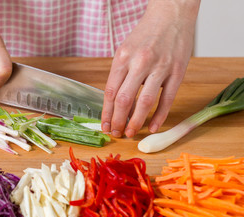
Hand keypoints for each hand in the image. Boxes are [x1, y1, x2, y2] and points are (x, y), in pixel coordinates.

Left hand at [101, 0, 200, 137]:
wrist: (171, 15)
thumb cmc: (145, 35)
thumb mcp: (125, 50)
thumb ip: (120, 75)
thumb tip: (115, 103)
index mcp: (122, 57)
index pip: (111, 92)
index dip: (107, 113)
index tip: (105, 126)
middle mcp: (140, 62)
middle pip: (125, 100)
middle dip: (118, 121)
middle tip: (116, 134)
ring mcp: (160, 67)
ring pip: (145, 102)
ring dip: (136, 122)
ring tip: (131, 134)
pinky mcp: (177, 71)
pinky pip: (167, 99)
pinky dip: (159, 116)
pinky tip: (153, 127)